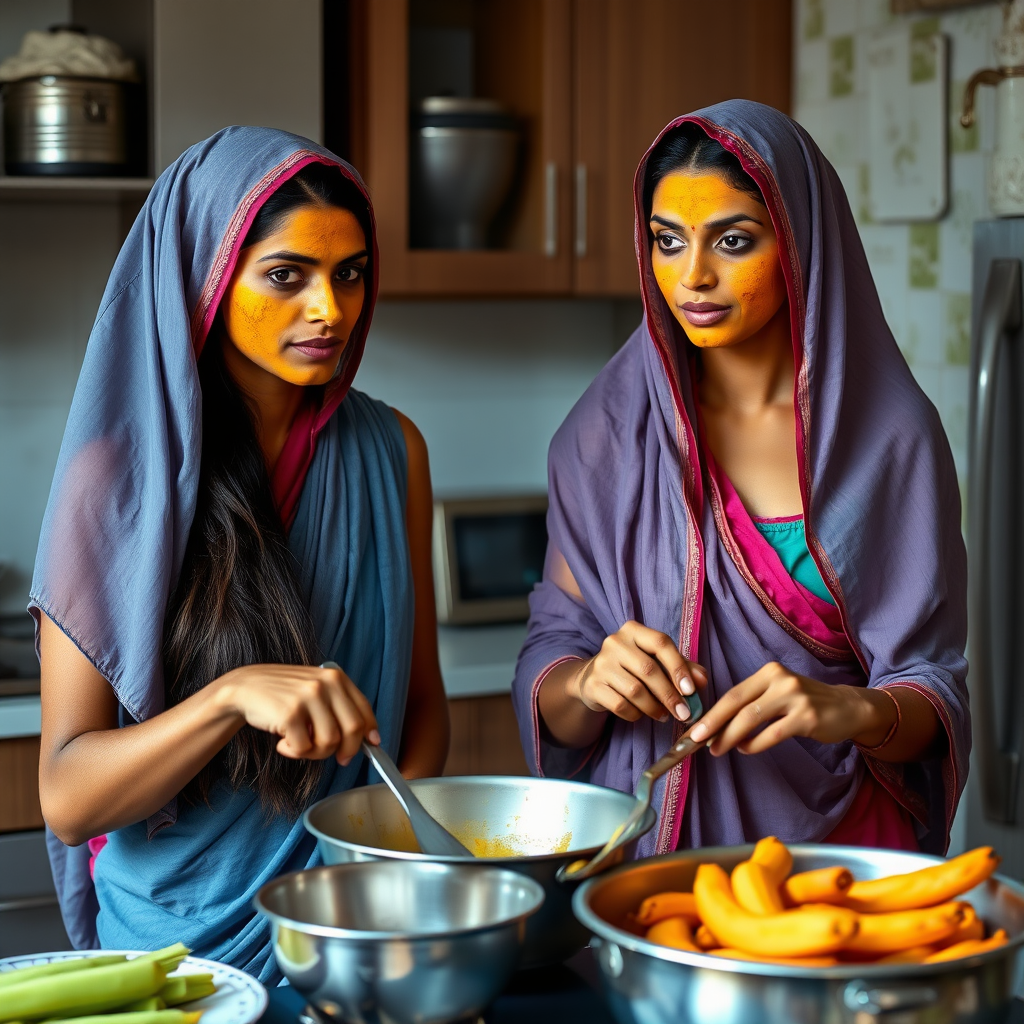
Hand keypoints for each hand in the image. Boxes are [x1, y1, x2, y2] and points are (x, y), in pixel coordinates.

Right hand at [214, 663, 379, 765]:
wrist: (245, 687)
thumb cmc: (284, 694)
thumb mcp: (317, 690)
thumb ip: (341, 708)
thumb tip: (372, 739)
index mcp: (336, 678)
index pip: (364, 710)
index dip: (369, 733)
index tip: (370, 746)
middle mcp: (325, 684)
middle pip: (353, 729)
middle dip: (346, 750)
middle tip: (337, 757)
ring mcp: (308, 698)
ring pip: (329, 743)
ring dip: (314, 753)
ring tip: (298, 743)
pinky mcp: (290, 714)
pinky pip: (304, 749)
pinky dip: (294, 753)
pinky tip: (282, 742)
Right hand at [569, 620, 706, 723]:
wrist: (593, 678)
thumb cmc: (633, 667)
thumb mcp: (657, 661)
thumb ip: (682, 667)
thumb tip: (702, 680)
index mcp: (633, 630)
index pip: (660, 643)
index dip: (678, 667)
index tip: (691, 691)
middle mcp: (615, 642)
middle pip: (649, 670)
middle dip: (670, 695)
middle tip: (684, 713)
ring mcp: (601, 663)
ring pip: (636, 691)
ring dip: (655, 708)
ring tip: (664, 715)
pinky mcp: (592, 685)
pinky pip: (621, 705)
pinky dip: (636, 715)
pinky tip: (642, 715)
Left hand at [687, 662, 896, 755]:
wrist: (847, 707)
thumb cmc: (805, 703)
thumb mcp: (778, 693)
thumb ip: (752, 703)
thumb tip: (717, 724)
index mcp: (769, 672)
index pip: (732, 693)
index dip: (711, 712)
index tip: (694, 728)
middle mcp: (780, 680)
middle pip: (737, 703)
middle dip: (713, 723)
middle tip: (696, 740)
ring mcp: (795, 697)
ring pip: (751, 718)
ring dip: (730, 737)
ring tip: (718, 749)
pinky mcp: (806, 717)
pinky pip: (772, 734)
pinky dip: (755, 744)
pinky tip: (746, 749)